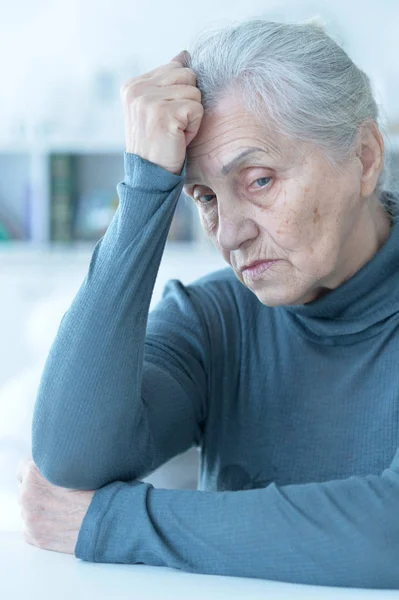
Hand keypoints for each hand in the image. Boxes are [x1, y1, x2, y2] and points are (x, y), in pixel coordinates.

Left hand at [17, 457, 94, 554]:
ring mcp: (29, 518)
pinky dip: (41, 525)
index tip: (47, 473)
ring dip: (40, 507)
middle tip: (60, 491)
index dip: (37, 470)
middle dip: (39, 489)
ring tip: (62, 507)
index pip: (23, 467)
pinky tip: (58, 521)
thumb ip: (58, 462)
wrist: (104, 520)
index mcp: (34, 474)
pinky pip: (30, 528)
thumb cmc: (95, 490)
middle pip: (25, 489)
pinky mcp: (34, 536)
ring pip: (28, 509)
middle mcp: (27, 495)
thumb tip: (56, 461)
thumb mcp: (76, 464)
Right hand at [120, 50, 203, 173]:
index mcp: (133, 85)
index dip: (179, 94)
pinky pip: (197, 109)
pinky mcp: (164, 113)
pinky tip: (178, 138)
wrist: (149, 176)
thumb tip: (184, 54)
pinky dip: (193, 127)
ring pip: (195, 92)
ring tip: (174, 132)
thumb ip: (167, 81)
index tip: (165, 117)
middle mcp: (137, 89)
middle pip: (188, 76)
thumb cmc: (157, 145)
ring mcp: (149, 100)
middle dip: (188, 102)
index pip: (175, 68)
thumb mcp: (157, 108)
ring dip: (191, 116)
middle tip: (172, 125)